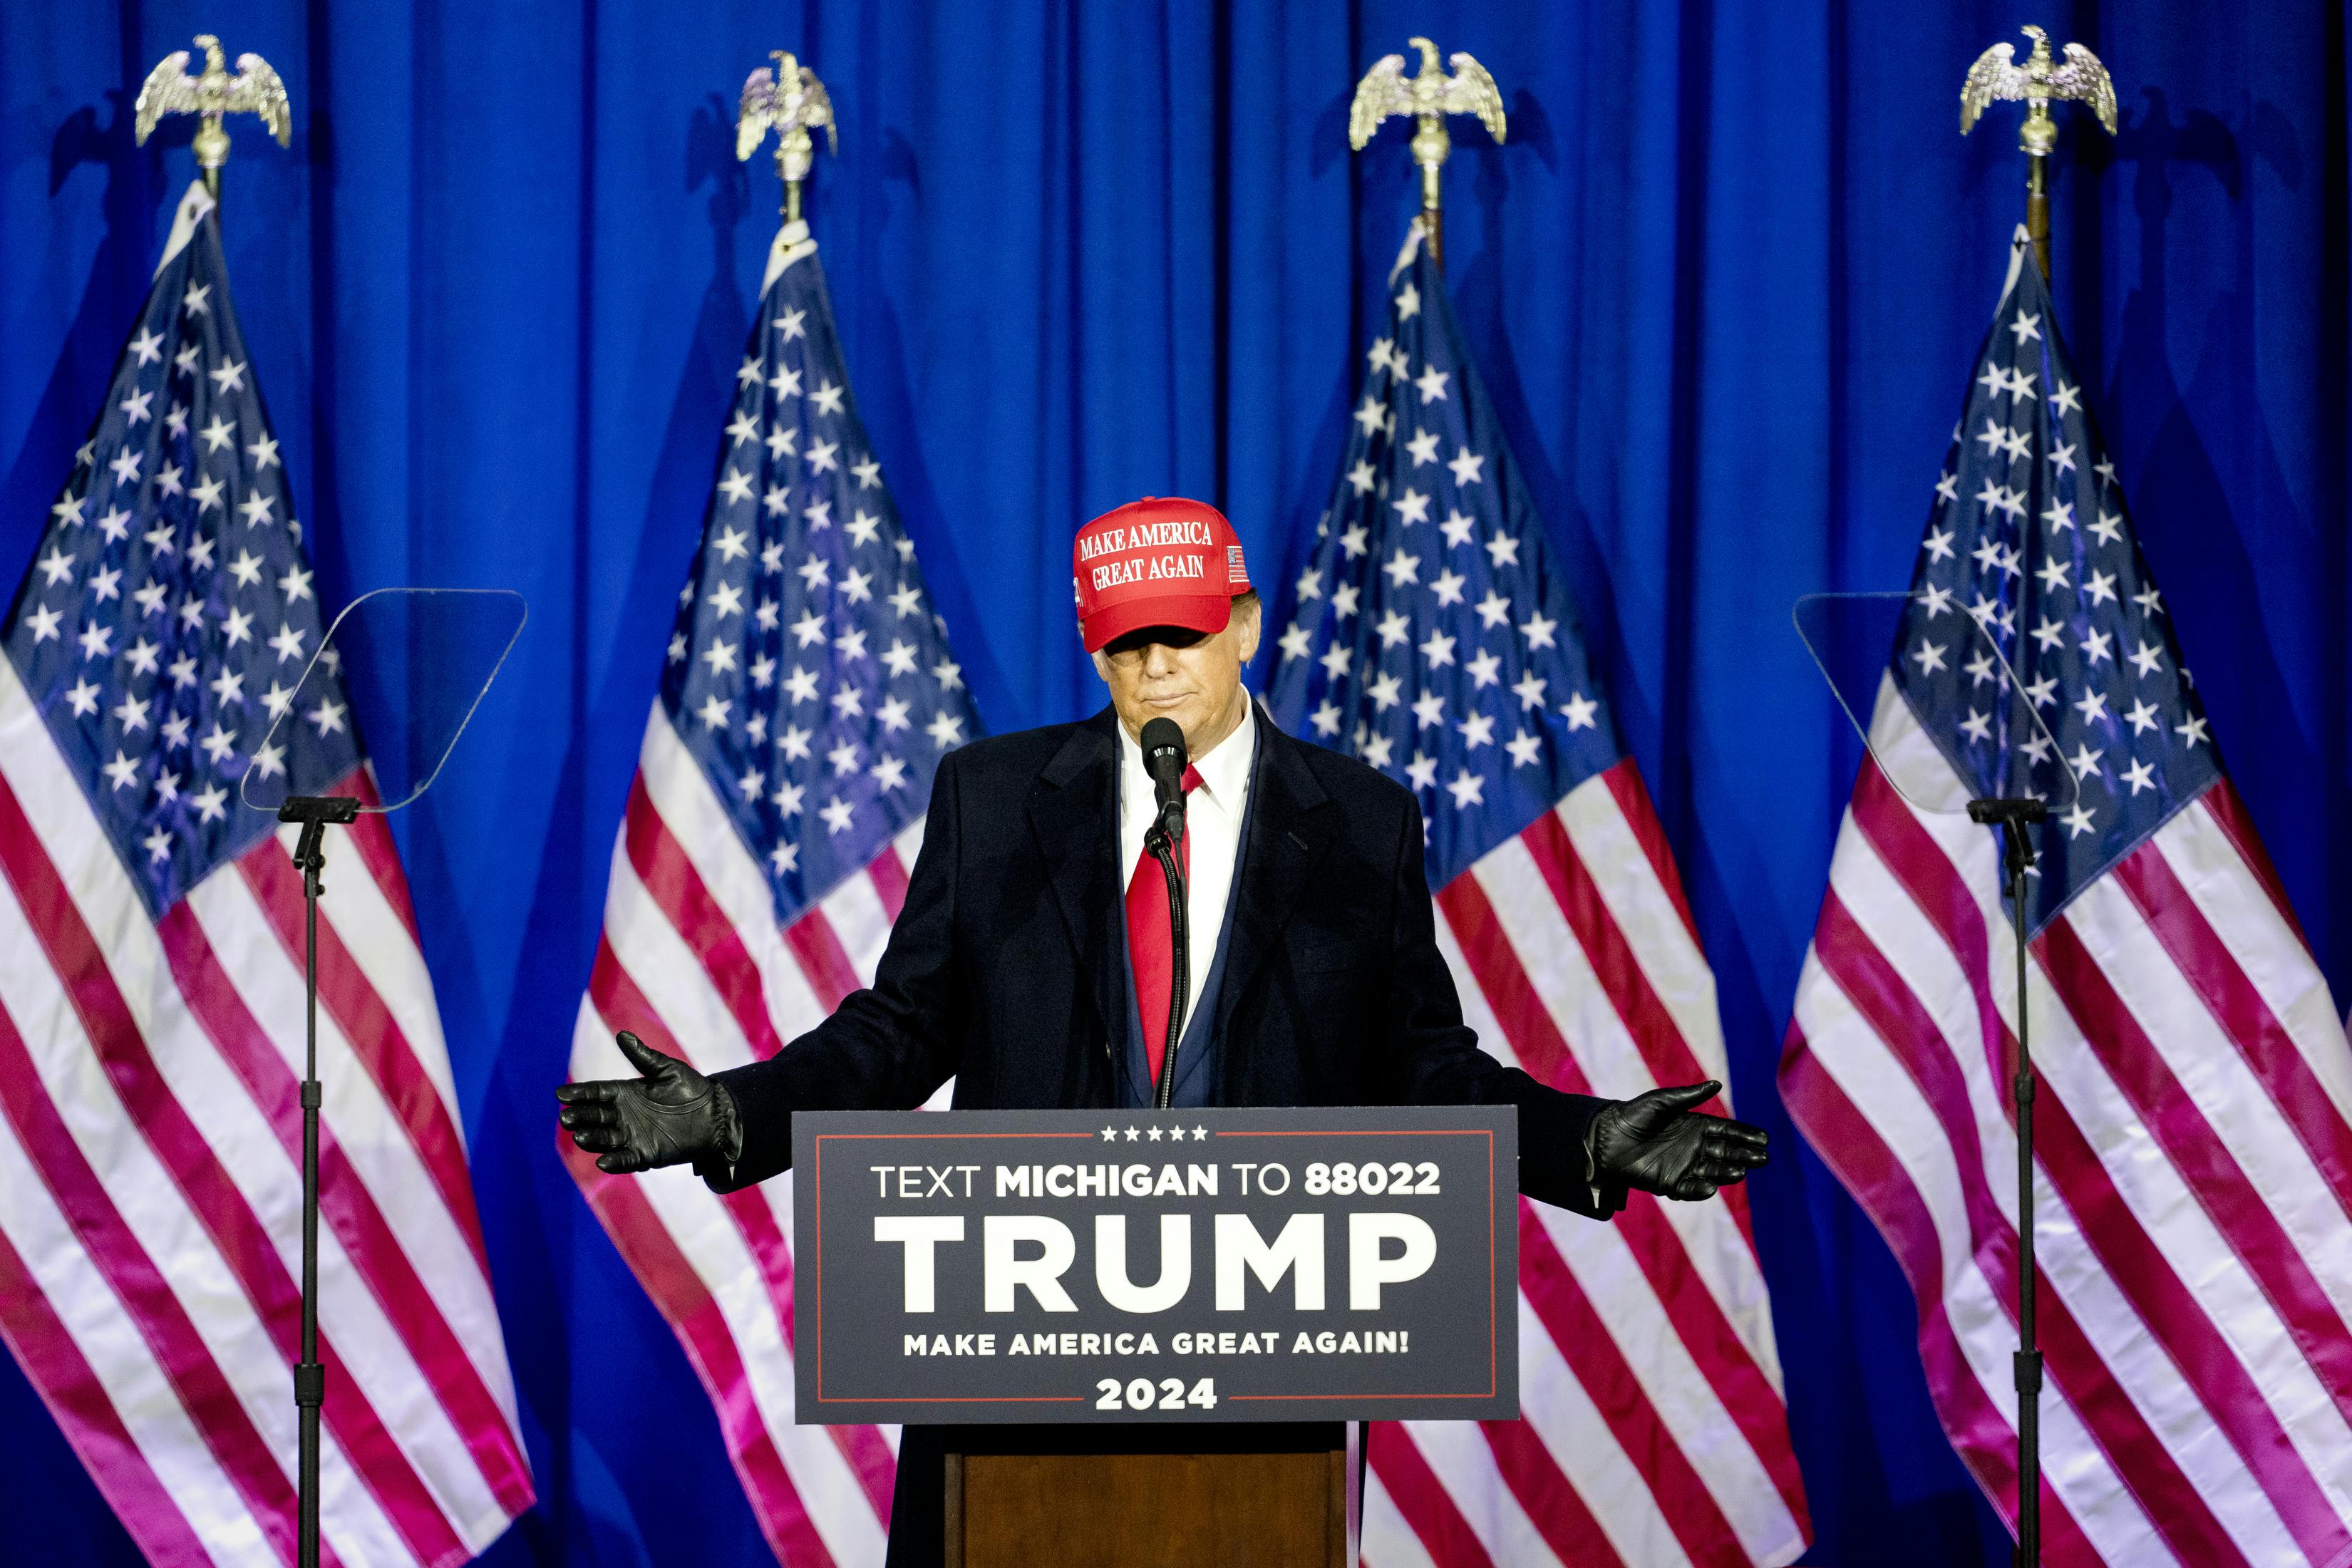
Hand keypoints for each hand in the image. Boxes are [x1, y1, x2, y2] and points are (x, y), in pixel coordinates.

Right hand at [556, 1032, 730, 1174]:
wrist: (715, 1115)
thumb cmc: (691, 1089)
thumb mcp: (667, 1070)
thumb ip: (644, 1057)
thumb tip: (621, 1035)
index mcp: (625, 1093)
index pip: (596, 1093)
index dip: (579, 1094)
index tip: (560, 1094)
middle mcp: (624, 1116)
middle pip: (595, 1116)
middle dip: (580, 1117)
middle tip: (566, 1117)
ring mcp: (633, 1136)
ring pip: (605, 1139)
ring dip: (592, 1139)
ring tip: (580, 1136)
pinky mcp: (646, 1155)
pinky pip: (626, 1159)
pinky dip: (614, 1161)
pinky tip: (603, 1161)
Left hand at [1591, 1081, 1767, 1201]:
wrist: (1607, 1137)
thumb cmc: (1635, 1115)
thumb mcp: (1662, 1101)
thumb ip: (1689, 1096)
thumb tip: (1717, 1084)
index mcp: (1696, 1126)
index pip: (1728, 1131)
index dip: (1746, 1135)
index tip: (1764, 1138)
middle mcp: (1695, 1147)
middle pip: (1727, 1152)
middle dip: (1745, 1155)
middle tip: (1763, 1157)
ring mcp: (1685, 1166)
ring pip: (1713, 1171)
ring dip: (1728, 1172)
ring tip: (1742, 1171)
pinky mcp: (1670, 1183)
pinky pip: (1690, 1189)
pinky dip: (1700, 1189)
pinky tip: (1711, 1186)